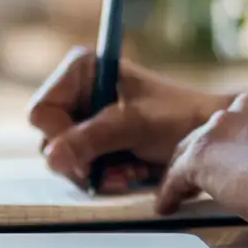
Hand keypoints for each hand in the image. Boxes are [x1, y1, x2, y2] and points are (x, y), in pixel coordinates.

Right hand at [28, 47, 228, 188]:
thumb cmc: (178, 116)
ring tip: (129, 169)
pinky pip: (80, 169)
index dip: (58, 136)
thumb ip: (94, 138)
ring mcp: (85, 118)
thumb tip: (52, 157)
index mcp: (83, 69)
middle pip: (48, 139)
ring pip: (63, 159)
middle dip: (80, 160)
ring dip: (95, 172)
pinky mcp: (94, 141)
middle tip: (112, 167)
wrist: (205, 133)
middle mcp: (78, 91)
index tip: (85, 153)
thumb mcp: (135, 124)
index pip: (42, 109)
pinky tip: (128, 173)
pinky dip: (103, 177)